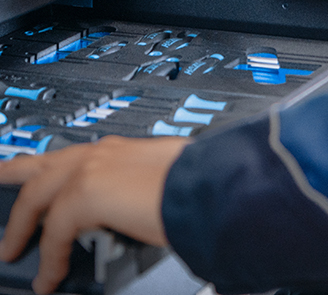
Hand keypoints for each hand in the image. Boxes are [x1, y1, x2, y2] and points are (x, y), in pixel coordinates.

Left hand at [0, 137, 184, 294]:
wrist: (209, 186)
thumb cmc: (199, 184)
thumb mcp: (162, 182)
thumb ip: (136, 189)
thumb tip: (132, 213)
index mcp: (125, 148)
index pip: (77, 155)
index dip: (54, 167)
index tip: (40, 173)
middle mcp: (106, 152)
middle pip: (44, 162)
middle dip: (16, 172)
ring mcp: (93, 167)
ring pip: (37, 192)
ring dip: (21, 225)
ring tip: (11, 250)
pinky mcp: (85, 192)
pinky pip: (52, 230)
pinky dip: (48, 258)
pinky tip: (49, 277)